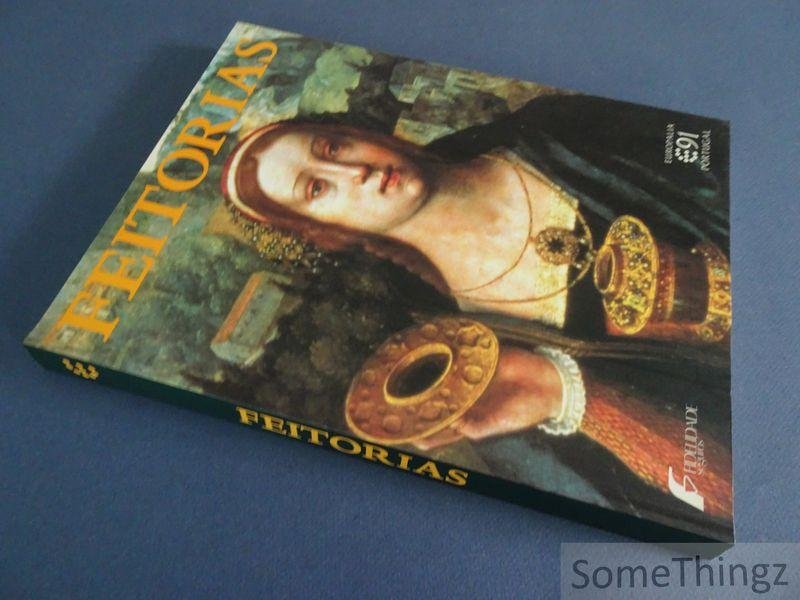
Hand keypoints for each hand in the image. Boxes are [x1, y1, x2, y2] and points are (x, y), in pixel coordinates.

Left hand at [413, 346, 562, 450]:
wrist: (550, 383)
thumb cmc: (527, 409)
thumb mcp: (502, 422)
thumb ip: (479, 426)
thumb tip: (455, 424)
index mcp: (470, 419)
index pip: (441, 430)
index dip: (424, 434)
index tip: (405, 436)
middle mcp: (465, 399)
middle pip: (436, 402)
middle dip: (418, 404)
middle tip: (394, 404)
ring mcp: (470, 379)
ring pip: (442, 378)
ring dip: (426, 377)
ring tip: (403, 374)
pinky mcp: (478, 361)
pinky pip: (458, 358)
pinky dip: (445, 355)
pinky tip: (428, 350)